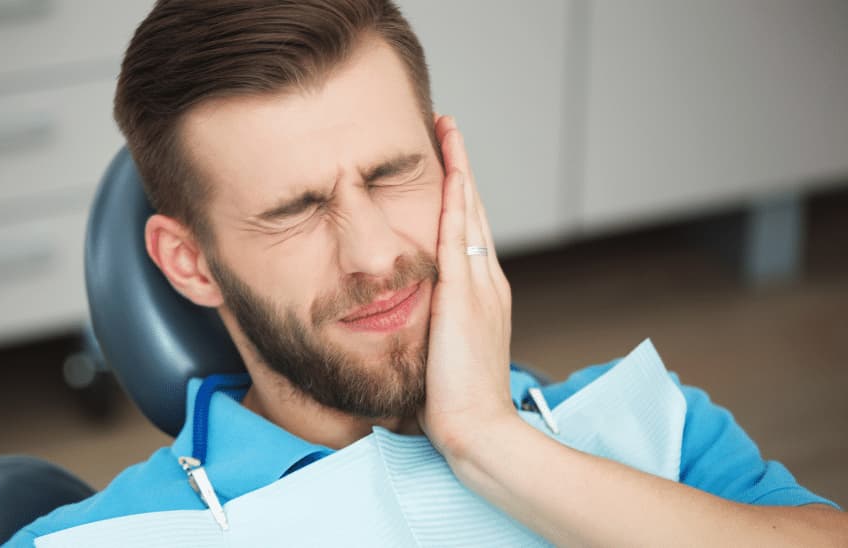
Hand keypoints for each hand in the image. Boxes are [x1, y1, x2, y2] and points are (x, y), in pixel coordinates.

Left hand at [418, 115, 516, 459]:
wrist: (478, 429)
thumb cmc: (456, 401)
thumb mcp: (445, 352)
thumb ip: (436, 326)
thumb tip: (416, 317)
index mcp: (483, 295)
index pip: (470, 233)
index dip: (460, 195)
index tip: (449, 166)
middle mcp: (487, 282)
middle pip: (475, 212)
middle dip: (462, 168)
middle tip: (450, 129)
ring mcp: (481, 286)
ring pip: (470, 213)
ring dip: (459, 169)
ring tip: (450, 132)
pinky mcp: (465, 296)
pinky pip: (459, 236)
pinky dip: (457, 200)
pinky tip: (451, 173)